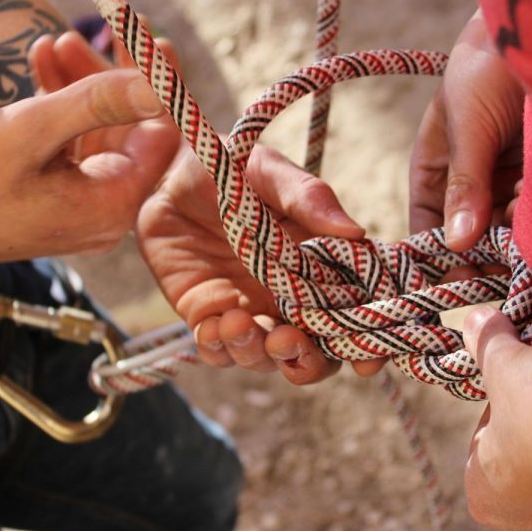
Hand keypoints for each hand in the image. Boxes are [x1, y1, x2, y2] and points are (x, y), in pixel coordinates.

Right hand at [0, 32, 176, 270]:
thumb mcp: (32, 131)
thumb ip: (97, 104)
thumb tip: (157, 85)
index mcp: (113, 204)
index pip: (160, 136)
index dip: (157, 87)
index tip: (147, 42)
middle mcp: (110, 213)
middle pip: (131, 135)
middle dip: (111, 80)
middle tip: (100, 32)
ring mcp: (87, 209)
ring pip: (99, 136)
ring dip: (80, 89)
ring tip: (55, 42)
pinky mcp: (64, 201)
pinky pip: (75, 150)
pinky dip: (61, 113)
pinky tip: (42, 69)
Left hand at [136, 143, 378, 383]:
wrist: (165, 174)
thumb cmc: (231, 169)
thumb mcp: (270, 173)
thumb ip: (309, 199)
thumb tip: (356, 233)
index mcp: (322, 266)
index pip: (355, 313)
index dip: (365, 342)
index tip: (366, 358)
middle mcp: (293, 299)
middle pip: (317, 354)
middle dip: (308, 361)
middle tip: (287, 341)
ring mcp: (252, 312)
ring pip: (268, 360)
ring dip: (258, 354)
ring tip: (238, 322)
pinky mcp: (210, 317)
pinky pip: (219, 351)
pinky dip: (219, 348)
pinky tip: (213, 325)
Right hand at [410, 10, 523, 257]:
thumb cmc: (488, 71)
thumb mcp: (468, 124)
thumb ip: (464, 182)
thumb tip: (458, 243)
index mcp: (435, 173)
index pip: (429, 228)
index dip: (440, 257)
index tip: (459, 283)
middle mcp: (469, 186)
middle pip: (471, 239)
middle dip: (486, 253)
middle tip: (503, 267)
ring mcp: (506, 184)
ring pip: (506, 232)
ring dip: (516, 236)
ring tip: (525, 215)